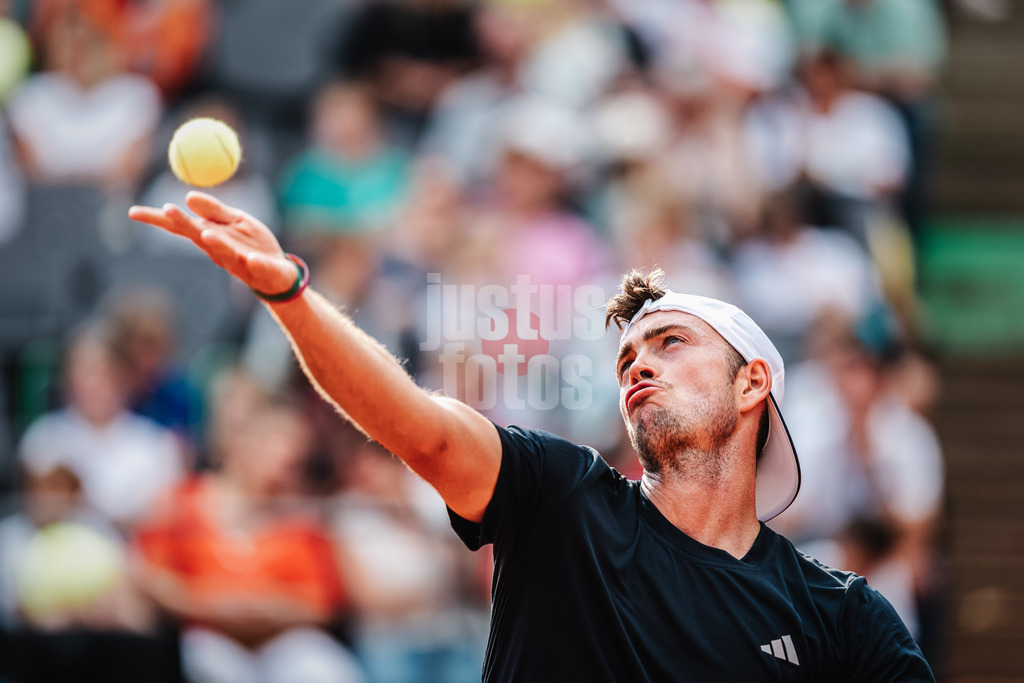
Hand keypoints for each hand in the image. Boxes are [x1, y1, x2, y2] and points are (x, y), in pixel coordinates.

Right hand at [129, 192, 295, 296]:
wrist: (279, 273)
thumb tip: (188, 196)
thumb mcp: (237, 221)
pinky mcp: (260, 270)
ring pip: (224, 252)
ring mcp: (238, 261)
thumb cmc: (253, 245)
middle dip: (183, 224)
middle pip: (197, 236)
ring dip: (215, 243)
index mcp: (210, 235)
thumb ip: (215, 211)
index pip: (180, 226)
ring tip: (207, 234)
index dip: (157, 219)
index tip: (133, 212)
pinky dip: (255, 263)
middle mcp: (218, 249)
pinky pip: (257, 267)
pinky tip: (252, 259)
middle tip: (167, 210)